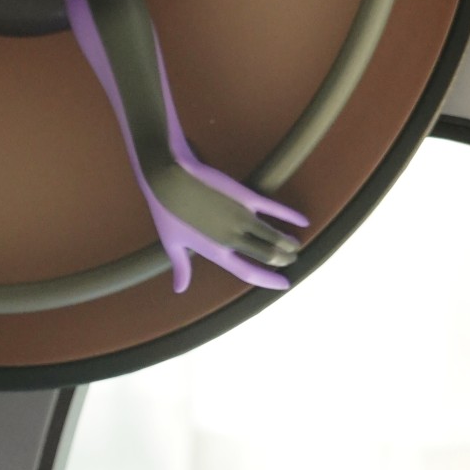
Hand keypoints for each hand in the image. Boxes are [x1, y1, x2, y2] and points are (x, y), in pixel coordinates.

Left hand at [141, 159, 307, 293]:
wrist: (170, 179)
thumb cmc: (167, 212)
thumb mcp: (172, 245)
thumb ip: (182, 268)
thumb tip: (179, 289)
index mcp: (216, 252)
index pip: (248, 273)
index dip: (268, 280)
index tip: (283, 284)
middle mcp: (233, 238)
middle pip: (266, 255)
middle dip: (282, 259)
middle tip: (291, 260)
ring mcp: (241, 217)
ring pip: (273, 235)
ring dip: (287, 242)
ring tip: (296, 246)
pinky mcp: (245, 197)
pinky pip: (274, 209)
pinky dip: (290, 216)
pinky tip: (303, 221)